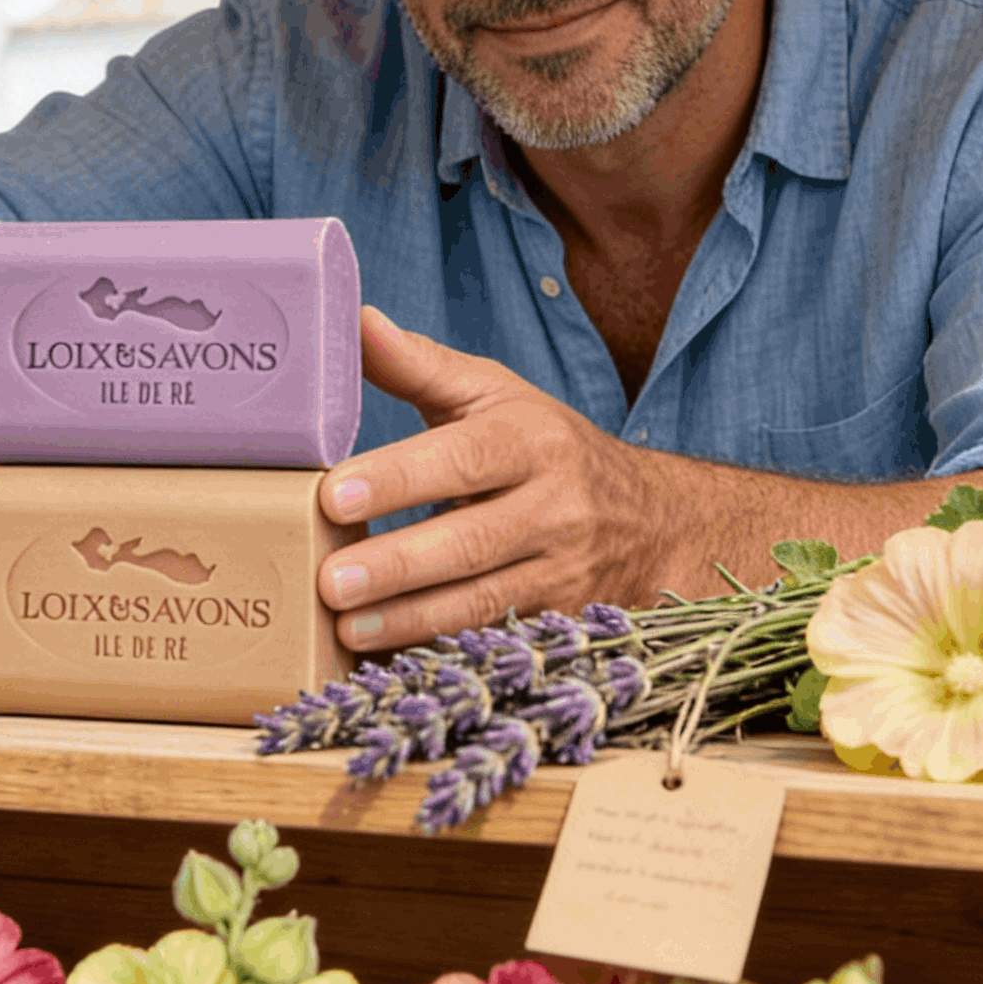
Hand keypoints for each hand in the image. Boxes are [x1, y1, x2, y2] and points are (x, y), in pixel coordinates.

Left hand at [317, 307, 680, 649]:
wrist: (651, 519)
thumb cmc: (546, 446)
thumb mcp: (496, 396)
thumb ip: (421, 366)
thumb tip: (356, 322)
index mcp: (531, 440)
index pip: (463, 459)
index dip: (399, 478)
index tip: (335, 496)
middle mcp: (556, 507)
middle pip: (472, 540)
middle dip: (399, 564)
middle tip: (331, 581)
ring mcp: (564, 572)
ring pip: (484, 601)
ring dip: (412, 620)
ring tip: (347, 629)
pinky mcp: (563, 620)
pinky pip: (498, 638)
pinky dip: (444, 653)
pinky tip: (390, 661)